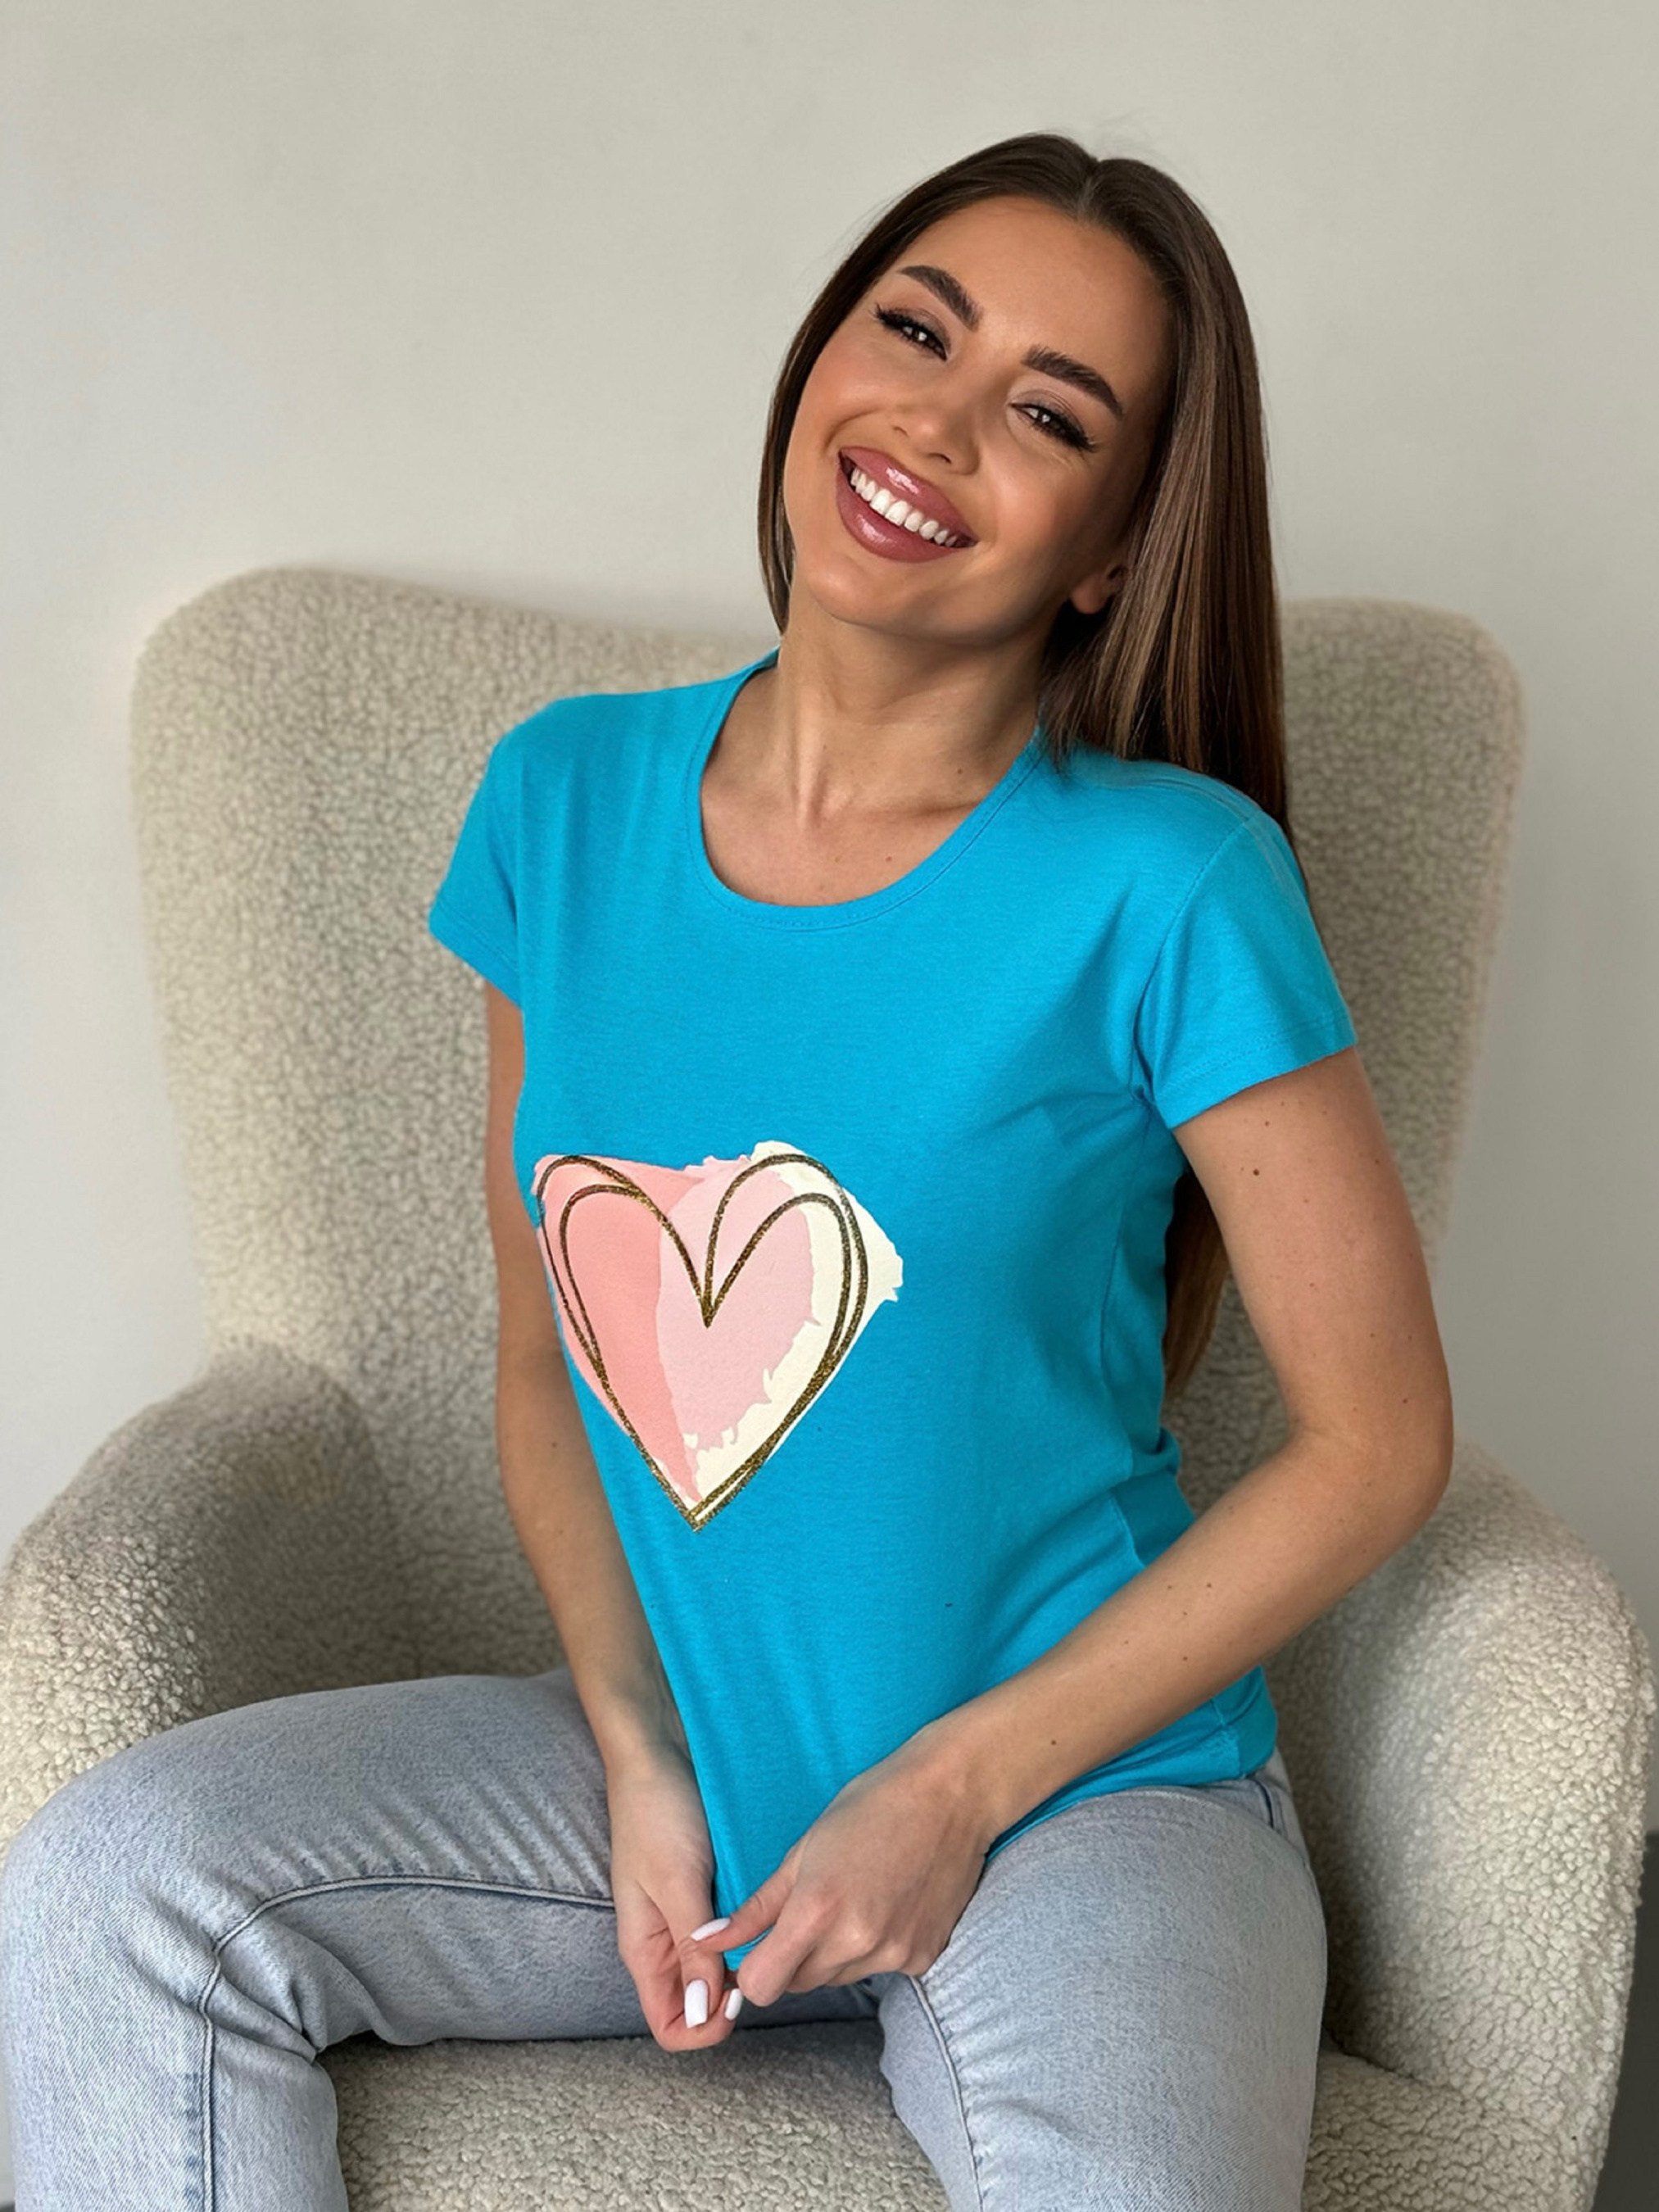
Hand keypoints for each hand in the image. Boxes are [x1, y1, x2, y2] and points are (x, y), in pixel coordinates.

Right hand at [604, 1739, 745, 2052]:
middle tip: (767, 1961)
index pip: (670, 2025)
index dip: (705, 2027)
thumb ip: (690, 1948)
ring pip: (721, 1968)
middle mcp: (667, 1942)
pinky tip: (774, 1913)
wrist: (662, 1750)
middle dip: (734, 1999)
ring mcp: (690, 1917)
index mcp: (646, 1950)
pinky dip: (753, 1932)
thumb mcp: (675, 1881)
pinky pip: (732, 1931)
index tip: (740, 1996)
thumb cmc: (658, 1812)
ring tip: (777, 1937)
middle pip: (699, 2004)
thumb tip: (699, 2014)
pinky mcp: (710, 1891)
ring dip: (748, 1963)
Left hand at [717, 1725, 991, 2006]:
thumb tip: (707, 1940)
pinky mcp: (924, 1957)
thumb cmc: (871, 1805)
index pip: (762, 1986)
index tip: (757, 1950)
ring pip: (839, 1978)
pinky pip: (880, 1970)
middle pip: (799, 1983)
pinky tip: (887, 1903)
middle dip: (792, 1957)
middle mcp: (856, 1943)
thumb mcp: (803, 1848)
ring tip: (853, 1898)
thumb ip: (756, 1906)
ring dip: (832, 1954)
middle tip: (810, 1908)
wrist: (952, 1795)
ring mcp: (894, 1954)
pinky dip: (874, 1948)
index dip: (752, 1972)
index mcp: (817, 1911)